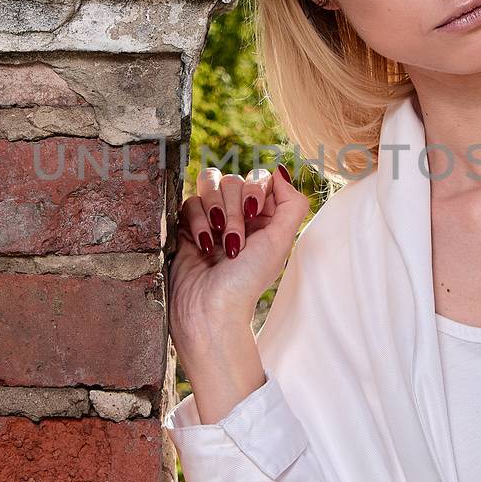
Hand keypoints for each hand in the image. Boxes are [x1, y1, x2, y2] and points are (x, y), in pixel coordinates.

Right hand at [168, 163, 309, 344]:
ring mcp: (214, 219)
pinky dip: (197, 221)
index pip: (260, 178)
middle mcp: (240, 216)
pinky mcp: (189, 225)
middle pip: (234, 180)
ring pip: (210, 185)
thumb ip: (291, 204)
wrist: (208, 308)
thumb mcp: (280, 243)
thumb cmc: (246, 282)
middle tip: (234, 242)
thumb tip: (282, 172)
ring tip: (216, 242)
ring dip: (214, 212)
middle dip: (233, 210)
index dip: (255, 190)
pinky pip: (190, 201)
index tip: (252, 213)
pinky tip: (202, 244)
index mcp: (266, 218)